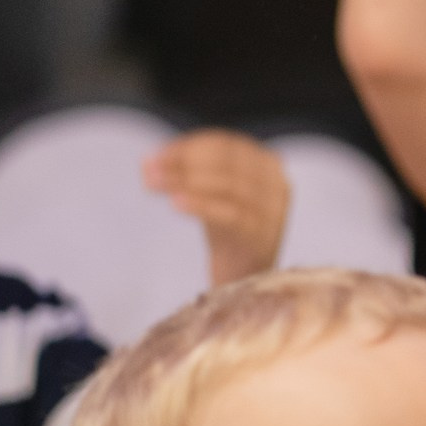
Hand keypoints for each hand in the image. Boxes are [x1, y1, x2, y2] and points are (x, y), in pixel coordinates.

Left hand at [145, 131, 289, 286]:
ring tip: (152, 183)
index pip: (227, 145)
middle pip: (228, 163)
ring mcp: (272, 213)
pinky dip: (202, 205)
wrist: (245, 279)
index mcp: (268, 167)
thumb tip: (148, 162)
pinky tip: (175, 204)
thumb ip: (189, 174)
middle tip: (149, 169)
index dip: (189, 146)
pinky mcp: (262, 238)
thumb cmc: (226, 232)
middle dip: (184, 163)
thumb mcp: (213, 194)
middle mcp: (277, 186)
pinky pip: (231, 215)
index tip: (156, 156)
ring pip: (228, 186)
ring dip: (185, 181)